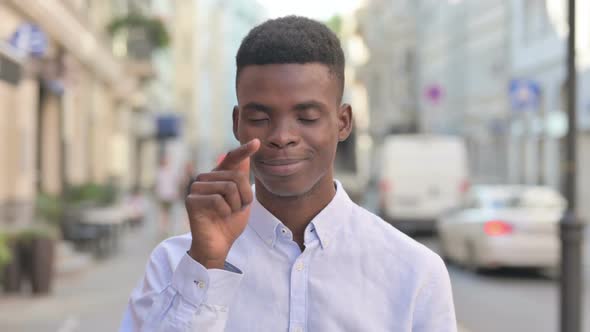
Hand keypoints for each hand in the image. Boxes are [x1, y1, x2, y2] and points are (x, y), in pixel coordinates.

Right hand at [186, 139, 259, 268]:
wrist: (218, 245)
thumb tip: (245, 156)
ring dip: (236, 204)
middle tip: (238, 209)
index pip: (231, 158)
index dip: (244, 150)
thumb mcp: (242, 200)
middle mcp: (205, 179)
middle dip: (244, 196)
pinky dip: (224, 211)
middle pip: (236, 176)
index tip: (257, 143)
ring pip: (228, 187)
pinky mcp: (191, 200)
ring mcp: (196, 188)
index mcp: (218, 176)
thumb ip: (241, 179)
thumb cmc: (229, 223)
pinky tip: (219, 217)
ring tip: (228, 213)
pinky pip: (217, 200)